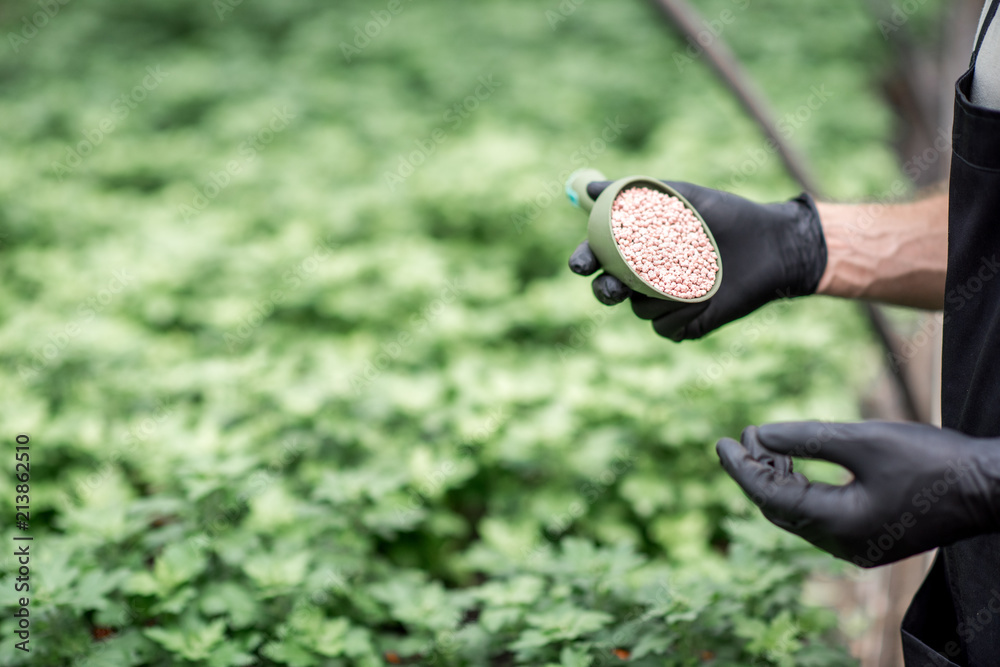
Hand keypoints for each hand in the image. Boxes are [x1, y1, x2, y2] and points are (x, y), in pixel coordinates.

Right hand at [568, 181, 826, 339]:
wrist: (771, 245)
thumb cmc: (727, 216)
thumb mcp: (683, 196)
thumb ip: (637, 192)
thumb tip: (590, 187)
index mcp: (637, 248)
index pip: (597, 256)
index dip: (584, 260)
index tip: (581, 263)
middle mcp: (644, 278)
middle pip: (607, 290)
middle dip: (605, 290)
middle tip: (614, 287)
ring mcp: (663, 304)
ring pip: (638, 309)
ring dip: (659, 296)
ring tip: (695, 274)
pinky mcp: (683, 326)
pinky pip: (664, 326)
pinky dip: (680, 311)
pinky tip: (706, 294)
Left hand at [716, 422, 999, 566]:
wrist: (989, 487)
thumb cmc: (931, 460)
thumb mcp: (862, 440)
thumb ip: (806, 440)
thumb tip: (758, 435)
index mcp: (839, 525)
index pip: (771, 498)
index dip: (742, 469)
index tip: (721, 443)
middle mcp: (843, 545)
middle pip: (779, 511)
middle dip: (755, 475)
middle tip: (737, 441)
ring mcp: (857, 546)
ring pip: (799, 515)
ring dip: (777, 481)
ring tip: (761, 445)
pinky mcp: (870, 538)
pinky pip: (820, 517)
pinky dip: (801, 490)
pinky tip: (792, 465)